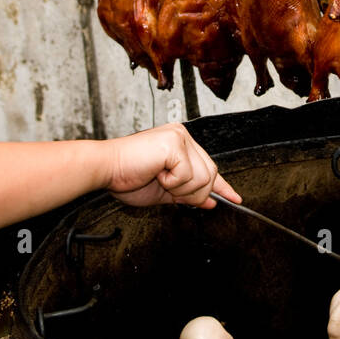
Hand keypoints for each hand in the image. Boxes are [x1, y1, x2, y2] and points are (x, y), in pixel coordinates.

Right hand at [105, 123, 241, 208]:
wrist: (105, 169)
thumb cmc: (127, 176)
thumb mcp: (165, 191)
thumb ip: (188, 194)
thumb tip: (210, 202)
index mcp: (180, 144)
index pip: (209, 166)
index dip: (222, 186)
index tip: (235, 198)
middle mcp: (182, 136)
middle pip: (210, 174)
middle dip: (192, 191)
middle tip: (167, 187)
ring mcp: (179, 137)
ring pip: (202, 177)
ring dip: (180, 188)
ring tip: (159, 178)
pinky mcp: (174, 143)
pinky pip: (188, 175)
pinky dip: (172, 182)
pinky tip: (156, 173)